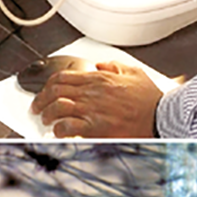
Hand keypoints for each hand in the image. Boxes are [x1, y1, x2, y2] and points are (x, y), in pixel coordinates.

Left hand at [30, 61, 161, 138]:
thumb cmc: (150, 100)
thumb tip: (101, 65)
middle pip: (55, 91)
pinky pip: (67, 127)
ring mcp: (91, 110)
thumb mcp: (133, 72)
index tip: (45, 91)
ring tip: (45, 119)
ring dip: (46, 114)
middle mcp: (91, 92)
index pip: (63, 76)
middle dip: (41, 99)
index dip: (48, 84)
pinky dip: (58, 129)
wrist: (159, 117)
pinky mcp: (94, 128)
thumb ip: (114, 66)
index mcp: (99, 78)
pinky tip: (58, 131)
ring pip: (56, 107)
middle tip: (37, 107)